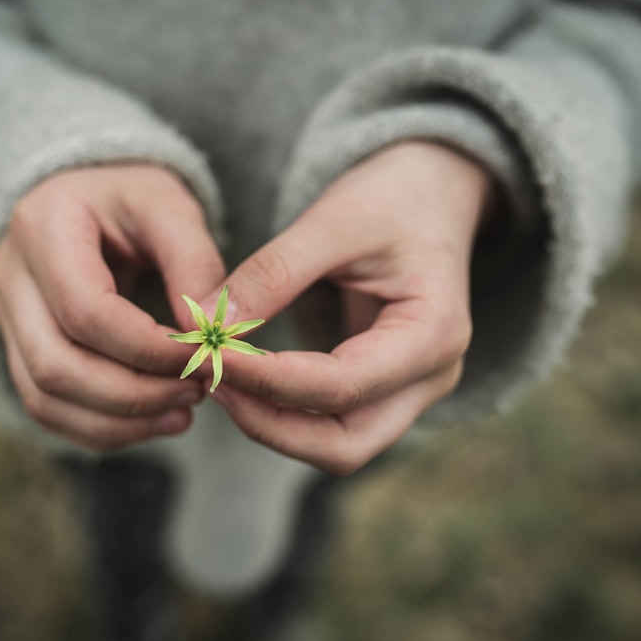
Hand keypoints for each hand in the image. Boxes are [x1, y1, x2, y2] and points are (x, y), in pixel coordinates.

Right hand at [0, 164, 224, 450]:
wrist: (90, 199)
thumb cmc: (134, 199)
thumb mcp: (171, 207)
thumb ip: (194, 263)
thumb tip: (213, 335)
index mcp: (42, 226)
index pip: (84, 311)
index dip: (147, 348)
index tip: (204, 357)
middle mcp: (10, 275)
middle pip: (55, 365)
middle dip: (134, 395)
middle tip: (196, 392)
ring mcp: (6, 318)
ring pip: (45, 398)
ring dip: (120, 422)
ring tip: (183, 413)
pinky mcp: (18, 350)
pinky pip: (47, 409)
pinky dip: (102, 428)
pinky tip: (155, 420)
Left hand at [205, 142, 494, 474]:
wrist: (427, 193)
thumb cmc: (390, 199)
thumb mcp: (334, 219)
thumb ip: (274, 272)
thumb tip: (208, 324)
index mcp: (434, 334)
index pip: (343, 386)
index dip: (268, 380)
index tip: (208, 354)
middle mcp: (430, 378)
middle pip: (345, 445)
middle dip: (268, 423)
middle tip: (207, 377)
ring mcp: (407, 392)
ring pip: (335, 447)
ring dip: (270, 425)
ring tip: (214, 375)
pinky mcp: (380, 391)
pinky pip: (328, 425)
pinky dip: (279, 412)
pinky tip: (237, 377)